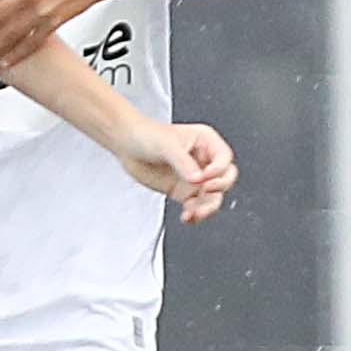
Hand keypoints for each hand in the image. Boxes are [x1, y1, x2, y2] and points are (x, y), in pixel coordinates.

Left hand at [115, 120, 239, 222]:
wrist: (126, 145)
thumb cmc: (147, 134)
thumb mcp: (167, 145)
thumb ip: (183, 163)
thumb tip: (196, 179)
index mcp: (205, 142)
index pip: (224, 159)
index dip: (218, 170)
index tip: (205, 177)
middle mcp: (203, 161)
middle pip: (224, 179)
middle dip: (218, 188)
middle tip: (204, 191)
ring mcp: (193, 177)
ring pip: (212, 196)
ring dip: (207, 207)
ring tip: (196, 213)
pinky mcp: (182, 191)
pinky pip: (196, 206)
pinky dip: (194, 213)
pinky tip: (187, 216)